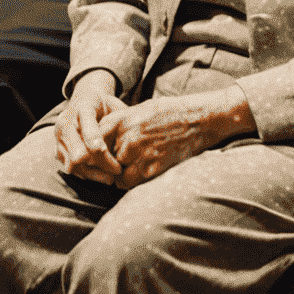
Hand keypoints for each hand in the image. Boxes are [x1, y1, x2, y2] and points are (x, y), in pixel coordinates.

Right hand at [55, 70, 127, 182]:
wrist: (85, 103)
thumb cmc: (105, 106)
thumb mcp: (114, 105)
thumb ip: (122, 116)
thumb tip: (139, 129)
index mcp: (82, 107)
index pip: (87, 124)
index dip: (94, 138)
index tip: (103, 150)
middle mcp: (65, 123)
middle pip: (77, 150)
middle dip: (97, 162)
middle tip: (116, 169)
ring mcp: (59, 140)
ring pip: (73, 164)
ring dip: (93, 173)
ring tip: (111, 179)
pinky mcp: (59, 153)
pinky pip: (71, 169)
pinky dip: (87, 175)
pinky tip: (102, 177)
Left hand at [102, 86, 253, 188]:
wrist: (200, 119)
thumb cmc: (171, 112)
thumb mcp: (141, 109)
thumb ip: (120, 123)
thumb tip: (100, 137)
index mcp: (122, 119)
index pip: (93, 143)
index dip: (94, 153)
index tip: (99, 158)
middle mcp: (127, 137)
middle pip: (104, 162)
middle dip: (108, 167)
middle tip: (116, 167)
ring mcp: (139, 154)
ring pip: (117, 177)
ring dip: (122, 176)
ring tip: (134, 168)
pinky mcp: (151, 169)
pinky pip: (132, 183)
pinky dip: (135, 182)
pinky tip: (145, 171)